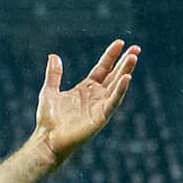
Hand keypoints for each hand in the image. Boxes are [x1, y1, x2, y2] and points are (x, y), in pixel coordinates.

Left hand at [33, 39, 139, 164]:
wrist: (47, 139)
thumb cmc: (48, 119)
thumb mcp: (49, 91)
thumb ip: (54, 74)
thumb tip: (53, 56)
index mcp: (86, 88)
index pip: (103, 68)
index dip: (111, 56)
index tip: (120, 42)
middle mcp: (96, 96)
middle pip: (114, 75)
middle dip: (125, 61)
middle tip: (136, 48)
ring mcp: (100, 106)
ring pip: (117, 85)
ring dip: (126, 71)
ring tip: (133, 57)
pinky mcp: (101, 116)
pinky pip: (114, 101)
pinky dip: (120, 90)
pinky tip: (127, 78)